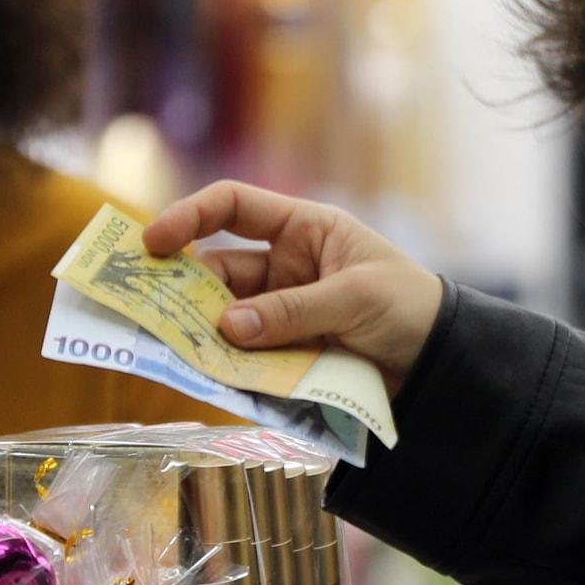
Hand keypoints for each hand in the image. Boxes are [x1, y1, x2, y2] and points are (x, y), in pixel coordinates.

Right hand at [143, 181, 442, 392]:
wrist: (440, 364)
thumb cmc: (409, 307)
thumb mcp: (356, 298)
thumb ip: (293, 311)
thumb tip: (228, 327)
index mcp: (301, 230)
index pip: (232, 208)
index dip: (188, 218)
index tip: (152, 242)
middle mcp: (281, 268)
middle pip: (215, 272)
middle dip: (181, 289)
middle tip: (144, 311)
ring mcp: (278, 315)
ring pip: (223, 321)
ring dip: (200, 335)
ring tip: (172, 351)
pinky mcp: (282, 357)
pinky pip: (243, 360)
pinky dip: (224, 368)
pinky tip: (206, 377)